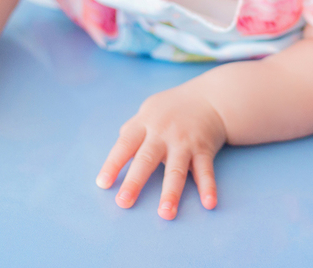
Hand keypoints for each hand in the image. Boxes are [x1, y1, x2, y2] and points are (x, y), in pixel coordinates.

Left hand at [97, 83, 226, 219]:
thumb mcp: (148, 111)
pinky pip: (205, 171)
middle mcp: (163, 133)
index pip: (125, 144)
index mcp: (145, 124)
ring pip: (176, 170)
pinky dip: (208, 187)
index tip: (103, 184)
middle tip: (123, 202)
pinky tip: (208, 203)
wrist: (209, 98)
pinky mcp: (204, 149)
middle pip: (147, 159)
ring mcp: (185, 142)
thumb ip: (132, 131)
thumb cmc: (171, 109)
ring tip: (165, 214)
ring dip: (171, 192)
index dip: (113, 164)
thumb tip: (117, 152)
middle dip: (135, 182)